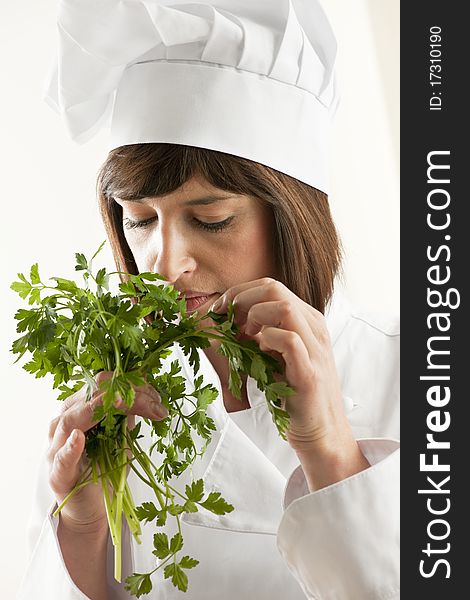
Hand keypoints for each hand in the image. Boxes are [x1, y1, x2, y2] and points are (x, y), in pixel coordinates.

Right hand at [47, 371, 167, 532]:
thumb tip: (147, 391)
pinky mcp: (58, 475)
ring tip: (119, 402)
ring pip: (71, 420)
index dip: (130, 384)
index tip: (156, 395)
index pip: (101, 385)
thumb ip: (127, 415)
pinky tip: (78, 438)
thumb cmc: (105, 470)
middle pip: (89, 397)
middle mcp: (63, 424)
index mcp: (78, 410)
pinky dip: (70, 447)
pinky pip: (61, 458)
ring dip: (97, 409)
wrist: (92, 508)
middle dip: (124, 394)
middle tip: (153, 401)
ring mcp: (57, 449)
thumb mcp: (122, 437)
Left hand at [211, 278, 369, 489]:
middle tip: (224, 320)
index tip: (220, 310)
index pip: (271, 286)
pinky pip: (289, 340)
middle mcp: (315, 329)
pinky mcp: (310, 374)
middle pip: (275, 289)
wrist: (321, 433)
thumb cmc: (294, 394)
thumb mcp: (277, 356)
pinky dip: (267, 341)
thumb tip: (226, 320)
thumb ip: (260, 335)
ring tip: (245, 337)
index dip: (240, 292)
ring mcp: (315, 350)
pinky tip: (260, 354)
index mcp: (308, 321)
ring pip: (284, 308)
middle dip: (240, 299)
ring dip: (254, 318)